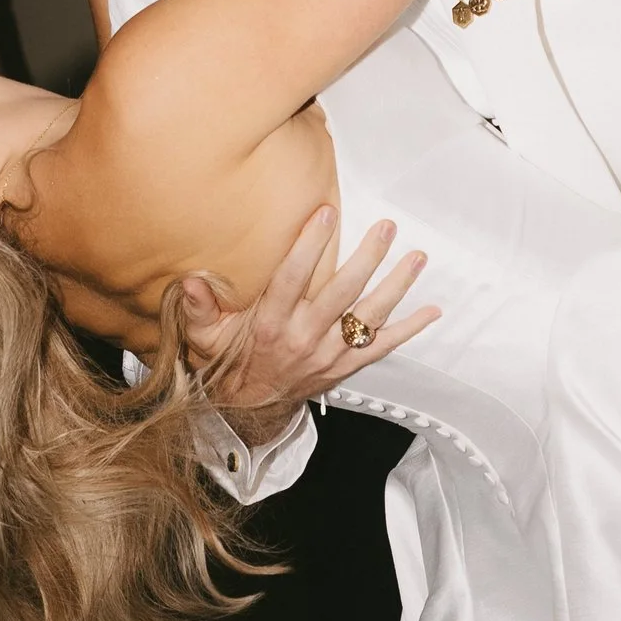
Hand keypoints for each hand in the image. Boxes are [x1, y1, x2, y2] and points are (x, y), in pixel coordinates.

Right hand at [176, 208, 435, 433]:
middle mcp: (304, 338)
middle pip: (342, 292)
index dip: (310, 245)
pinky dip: (410, 329)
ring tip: (417, 257)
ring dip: (397, 286)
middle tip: (386, 227)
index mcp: (271, 323)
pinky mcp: (345, 366)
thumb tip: (189, 282)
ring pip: (369, 317)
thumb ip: (197, 307)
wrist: (249, 407)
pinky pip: (382, 347)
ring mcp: (329, 354)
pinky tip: (431, 310)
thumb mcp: (204, 335)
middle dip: (367, 257)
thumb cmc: (229, 360)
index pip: (293, 278)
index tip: (325, 214)